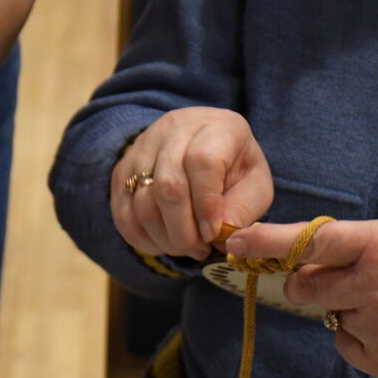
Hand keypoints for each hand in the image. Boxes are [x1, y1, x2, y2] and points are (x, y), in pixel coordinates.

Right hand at [110, 107, 272, 260]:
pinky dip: (139, 236)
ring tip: (183, 249)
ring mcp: (144, 146)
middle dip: (182, 230)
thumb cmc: (236, 170)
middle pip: (168, 185)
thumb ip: (242, 209)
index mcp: (218, 127)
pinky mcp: (123, 167)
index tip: (212, 234)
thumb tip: (219, 237)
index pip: (203, 162)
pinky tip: (160, 245)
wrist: (205, 148)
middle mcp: (176, 129)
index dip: (206, 205)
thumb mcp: (256, 186)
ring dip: (162, 236)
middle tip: (197, 250)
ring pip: (142, 200)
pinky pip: (122, 208)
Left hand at [224, 210, 377, 377]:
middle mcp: (377, 288)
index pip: (311, 242)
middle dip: (311, 280)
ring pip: (330, 316)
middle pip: (306, 286)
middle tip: (343, 276)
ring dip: (347, 308)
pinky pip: (347, 345)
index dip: (266, 242)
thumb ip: (360, 241)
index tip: (233, 242)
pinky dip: (361, 335)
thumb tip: (313, 257)